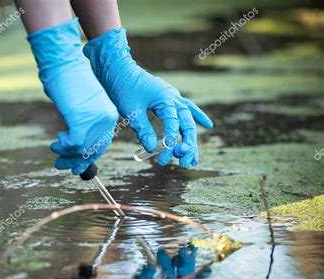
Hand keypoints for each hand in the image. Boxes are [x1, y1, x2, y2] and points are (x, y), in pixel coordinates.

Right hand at [28, 18, 117, 174]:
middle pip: (93, 150)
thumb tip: (76, 143)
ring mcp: (95, 120)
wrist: (64, 63)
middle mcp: (106, 119)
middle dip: (76, 161)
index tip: (76, 164)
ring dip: (66, 154)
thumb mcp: (83, 104)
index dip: (87, 157)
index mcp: (109, 114)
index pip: (101, 144)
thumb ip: (84, 122)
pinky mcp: (81, 120)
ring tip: (54, 151)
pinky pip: (73, 144)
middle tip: (61, 166)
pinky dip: (63, 146)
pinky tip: (56, 142)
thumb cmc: (69, 80)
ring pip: (82, 150)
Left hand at [84, 28, 212, 166]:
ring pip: (188, 120)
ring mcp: (173, 97)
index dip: (169, 144)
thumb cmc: (122, 87)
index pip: (173, 126)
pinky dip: (196, 116)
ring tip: (192, 159)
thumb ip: (143, 129)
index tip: (163, 159)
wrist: (117, 68)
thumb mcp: (131, 110)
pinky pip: (187, 108)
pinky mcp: (168, 98)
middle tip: (184, 163)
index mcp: (166, 99)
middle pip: (187, 125)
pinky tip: (207, 125)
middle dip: (187, 146)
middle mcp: (173, 97)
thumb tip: (151, 149)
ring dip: (190, 139)